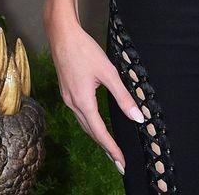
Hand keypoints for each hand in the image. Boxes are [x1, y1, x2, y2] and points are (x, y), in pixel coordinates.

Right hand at [47, 12, 145, 174]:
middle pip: (90, 131)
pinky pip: (80, 114)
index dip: (112, 148)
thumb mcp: (109, 73)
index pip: (100, 132)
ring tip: (109, 147)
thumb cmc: (84, 50)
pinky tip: (96, 123)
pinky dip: (90, 124)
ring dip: (97, 136)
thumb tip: (138, 118)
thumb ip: (123, 97)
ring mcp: (67, 97)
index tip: (122, 163)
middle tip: (118, 161)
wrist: (61, 34)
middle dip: (105, 147)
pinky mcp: (66, 91)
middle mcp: (72, 103)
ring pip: (84, 123)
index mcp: (83, 101)